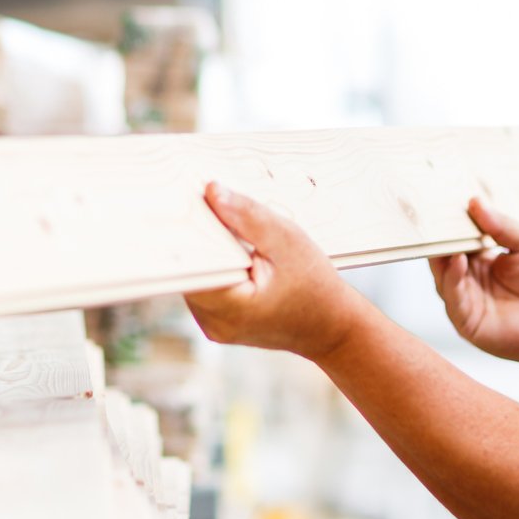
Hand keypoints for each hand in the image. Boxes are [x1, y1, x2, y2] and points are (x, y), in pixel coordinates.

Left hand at [183, 183, 373, 360]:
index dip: (187, 231)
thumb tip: (210, 192)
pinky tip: (236, 254)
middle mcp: (213, 322)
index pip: (188, 264)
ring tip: (233, 235)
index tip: (193, 204)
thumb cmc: (316, 286)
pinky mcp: (216, 321)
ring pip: (195, 275)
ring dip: (209, 252)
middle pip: (188, 269)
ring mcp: (212, 326)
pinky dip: (217, 266)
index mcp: (231, 308)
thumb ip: (247, 217)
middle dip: (200, 238)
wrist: (331, 327)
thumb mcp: (287, 242)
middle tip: (210, 208)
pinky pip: (204, 284)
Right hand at [430, 199, 518, 368]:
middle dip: (441, 239)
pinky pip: (452, 298)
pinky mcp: (466, 322)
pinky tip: (459, 261)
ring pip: (443, 277)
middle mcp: (469, 282)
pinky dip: (452, 278)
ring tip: (449, 237)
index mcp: (481, 263)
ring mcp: (466, 302)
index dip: (453, 225)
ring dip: (443, 256)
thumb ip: (502, 225)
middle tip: (436, 218)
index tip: (446, 205)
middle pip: (444, 258)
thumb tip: (475, 202)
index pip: (459, 241)